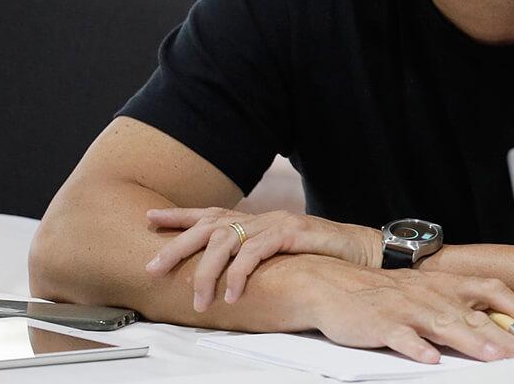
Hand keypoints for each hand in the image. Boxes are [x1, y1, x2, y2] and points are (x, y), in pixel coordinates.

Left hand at [145, 207, 379, 309]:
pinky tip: (231, 294)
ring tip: (198, 300)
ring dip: (208, 273)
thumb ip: (257, 258)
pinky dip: (239, 274)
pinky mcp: (292, 232)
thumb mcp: (283, 256)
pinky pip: (255, 252)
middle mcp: (262, 217)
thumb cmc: (324, 257)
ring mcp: (276, 222)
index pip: (211, 213)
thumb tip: (227, 276)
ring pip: (227, 242)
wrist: (364, 250)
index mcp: (258, 221)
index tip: (149, 218)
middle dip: (177, 246)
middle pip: (209, 225)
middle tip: (153, 267)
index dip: (179, 215)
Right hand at [298, 259, 513, 363]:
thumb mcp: (427, 292)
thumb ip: (458, 306)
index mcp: (446, 285)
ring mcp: (407, 310)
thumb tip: (496, 325)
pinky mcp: (382, 324)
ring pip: (444, 326)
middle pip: (474, 317)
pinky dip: (416, 348)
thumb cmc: (385, 293)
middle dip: (502, 337)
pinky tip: (430, 359)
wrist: (334, 284)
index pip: (492, 291)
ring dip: (471, 342)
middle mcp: (432, 295)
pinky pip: (402, 337)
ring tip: (492, 357)